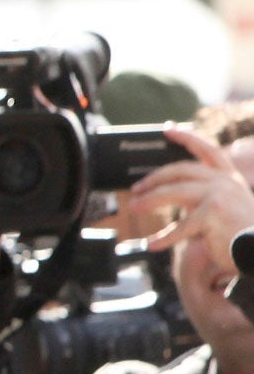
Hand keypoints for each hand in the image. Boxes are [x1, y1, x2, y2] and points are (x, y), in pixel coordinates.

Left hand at [131, 125, 253, 263]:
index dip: (187, 137)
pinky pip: (179, 226)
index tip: (167, 129)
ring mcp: (219, 195)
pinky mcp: (212, 213)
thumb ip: (202, 195)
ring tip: (134, 208)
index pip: (207, 149)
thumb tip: (169, 191)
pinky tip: (151, 244)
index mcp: (228, 177)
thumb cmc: (238, 233)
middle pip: (181, 170)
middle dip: (155, 178)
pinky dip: (163, 237)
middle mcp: (224, 181)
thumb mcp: (224, 206)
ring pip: (173, 192)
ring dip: (150, 200)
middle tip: (136, 189)